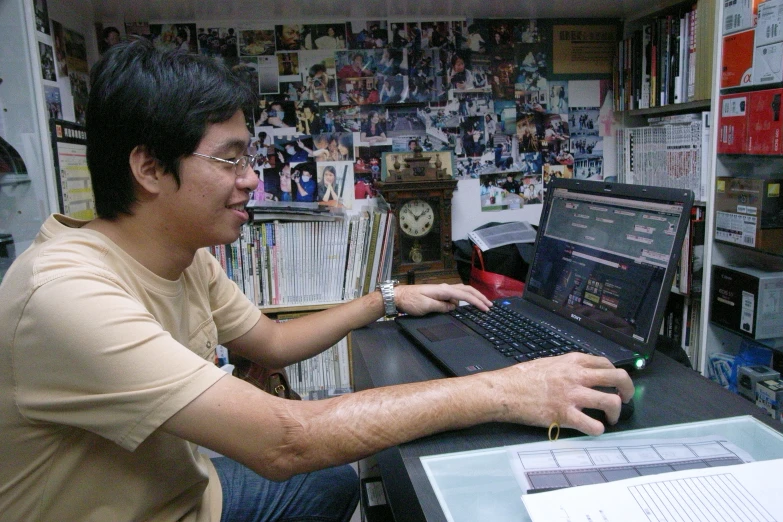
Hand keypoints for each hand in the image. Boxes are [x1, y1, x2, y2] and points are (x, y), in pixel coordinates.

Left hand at [395, 283, 491, 315]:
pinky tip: (465, 304)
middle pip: (466, 290)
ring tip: (481, 304)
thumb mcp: (426, 306)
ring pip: (462, 291)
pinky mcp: (438, 293)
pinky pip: (455, 295)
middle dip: (479, 297)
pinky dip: (463, 298)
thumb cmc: (410, 301)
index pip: (464, 295)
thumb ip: (441, 307)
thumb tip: (453, 307)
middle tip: (489, 305)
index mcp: (443, 290)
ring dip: (473, 297)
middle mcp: (444, 287)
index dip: (477, 302)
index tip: (486, 308)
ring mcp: (441, 289)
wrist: (397, 296)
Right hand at [486, 353, 633, 435]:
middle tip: (625, 399)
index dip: (615, 374)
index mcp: (572, 361)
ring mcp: (572, 395)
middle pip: (617, 378)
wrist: (505, 391)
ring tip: (611, 418)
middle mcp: (577, 376)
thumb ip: (567, 366)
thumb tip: (580, 373)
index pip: (606, 364)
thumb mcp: (548, 362)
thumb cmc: (522, 377)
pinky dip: (598, 430)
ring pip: (611, 402)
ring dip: (616, 412)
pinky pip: (592, 425)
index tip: (615, 383)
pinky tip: (594, 429)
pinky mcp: (565, 415)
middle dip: (627, 390)